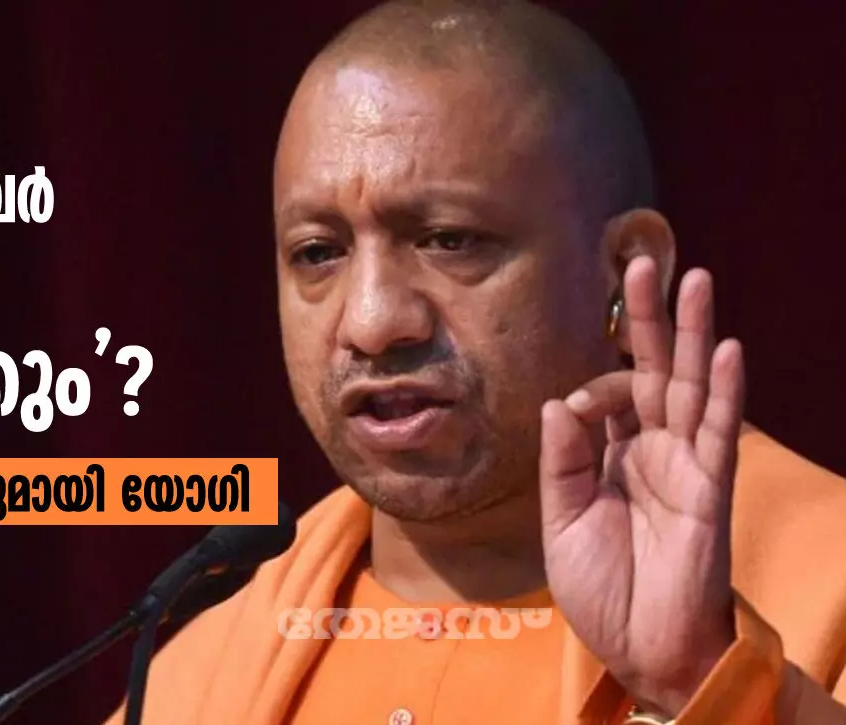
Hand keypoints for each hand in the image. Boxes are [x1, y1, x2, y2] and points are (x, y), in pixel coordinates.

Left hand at [539, 257, 742, 714]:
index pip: (607, 395)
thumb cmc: (601, 587)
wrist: (640, 646)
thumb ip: (562, 461)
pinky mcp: (709, 488)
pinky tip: (726, 348)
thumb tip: (558, 400)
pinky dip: (724, 390)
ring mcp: (684, 465)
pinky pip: (717, 431)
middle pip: (652, 370)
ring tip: (695, 278)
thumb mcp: (562, 521)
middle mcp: (651, 451)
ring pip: (691, 385)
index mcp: (612, 457)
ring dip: (692, 334)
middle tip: (639, 261)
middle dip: (646, 319)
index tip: (573, 408)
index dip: (590, 387)